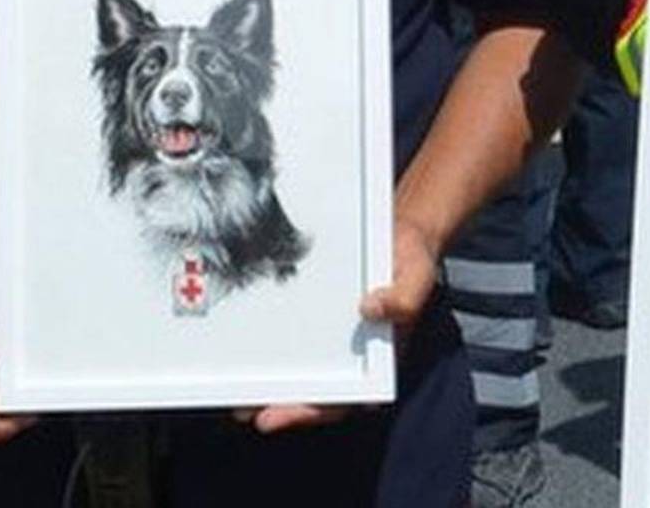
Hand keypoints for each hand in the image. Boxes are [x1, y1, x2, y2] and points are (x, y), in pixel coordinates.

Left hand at [238, 218, 438, 432]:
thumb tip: (370, 309)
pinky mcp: (315, 317)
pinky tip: (240, 345)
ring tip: (232, 390)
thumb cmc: (411, 260)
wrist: (402, 233)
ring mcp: (332, 340)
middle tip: (241, 409)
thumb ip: (405, 298)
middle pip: (311, 393)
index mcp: (378, 360)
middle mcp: (352, 357)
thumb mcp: (417, 275)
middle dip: (275, 404)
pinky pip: (289, 337)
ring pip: (297, 371)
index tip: (273, 416)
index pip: (343, 399)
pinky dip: (266, 345)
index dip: (307, 411)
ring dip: (266, 383)